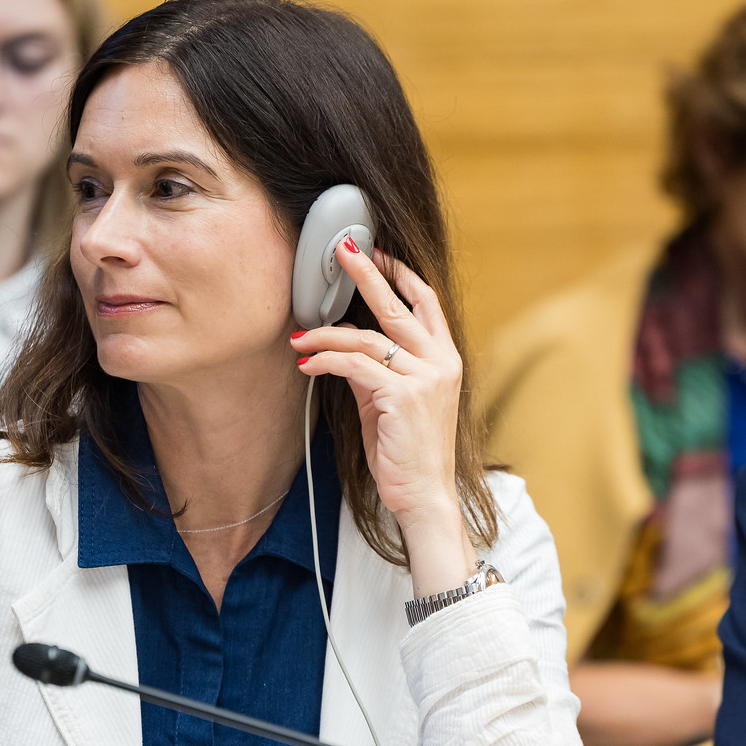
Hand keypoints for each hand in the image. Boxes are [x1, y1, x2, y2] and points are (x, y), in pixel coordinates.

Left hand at [293, 240, 473, 594]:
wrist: (424, 496)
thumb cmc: (407, 452)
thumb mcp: (393, 402)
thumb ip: (377, 370)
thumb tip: (345, 347)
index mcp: (445, 359)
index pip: (426, 302)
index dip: (402, 274)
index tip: (377, 253)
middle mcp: (440, 362)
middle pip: (398, 304)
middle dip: (367, 272)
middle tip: (342, 249)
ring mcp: (425, 377)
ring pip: (366, 337)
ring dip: (325, 335)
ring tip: (299, 338)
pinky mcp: (403, 396)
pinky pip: (354, 366)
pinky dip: (326, 361)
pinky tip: (308, 364)